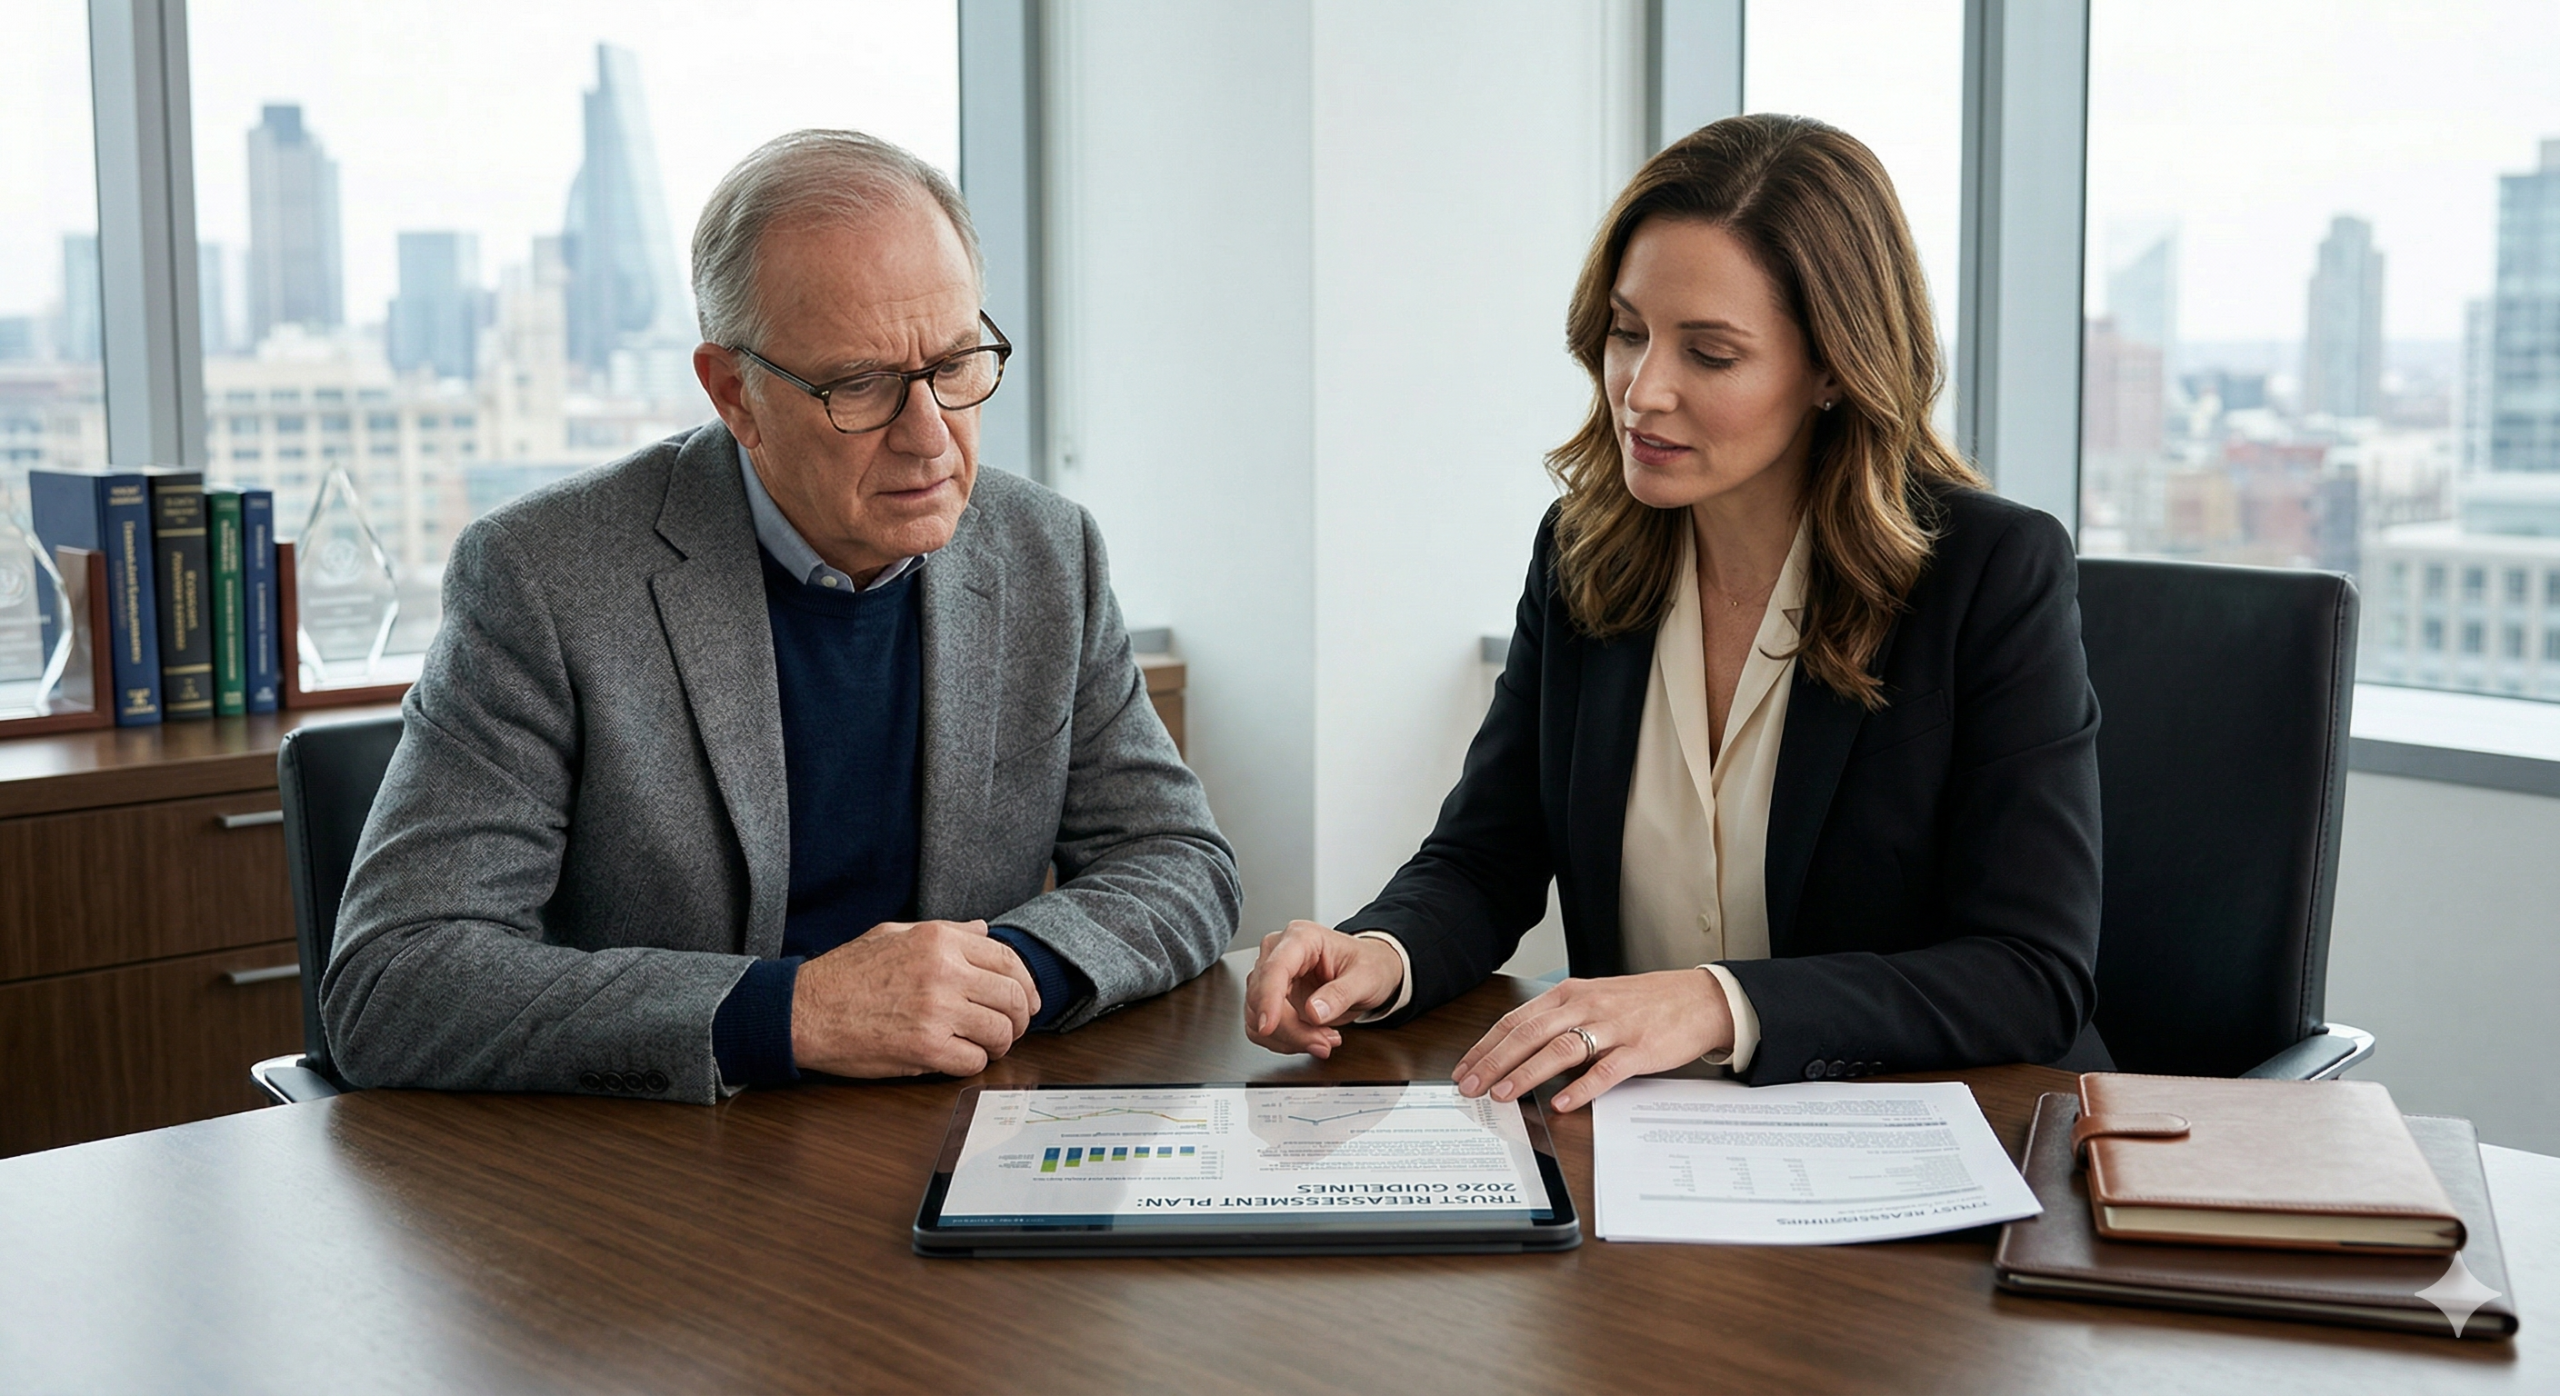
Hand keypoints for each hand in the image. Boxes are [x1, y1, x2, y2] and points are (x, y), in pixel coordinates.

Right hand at [789, 920, 1040, 1077]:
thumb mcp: (893, 934)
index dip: (1026, 985)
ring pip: (1000, 1032)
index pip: (1008, 960)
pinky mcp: (925, 1048)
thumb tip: (984, 930)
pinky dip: (972, 1063)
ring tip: (984, 1045)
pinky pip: (974, 1061)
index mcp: (938, 940)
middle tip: (1011, 1028)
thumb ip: (945, 931)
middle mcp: (943, 972)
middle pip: (1013, 997)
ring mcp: (936, 1011)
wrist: (803, 1010)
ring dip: (999, 1044)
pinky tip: (957, 1057)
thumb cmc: (844, 974)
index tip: (1026, 1000)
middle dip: (1019, 1018)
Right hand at [1243, 921, 1404, 1058]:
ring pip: (1257, 1016)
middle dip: (1290, 1029)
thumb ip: (1340, 994)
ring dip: (1288, 1037)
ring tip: (1324, 1039)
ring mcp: (1271, 977)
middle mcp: (1278, 953)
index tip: (1268, 1026)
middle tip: (1324, 1042)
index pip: (1274, 968)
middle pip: (1262, 997)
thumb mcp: (1366, 978)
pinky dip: (1284, 1041)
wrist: (1371, 970)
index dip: (1268, 999)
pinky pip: (1262, 1028)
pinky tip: (1311, 1038)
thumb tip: (1313, 1012)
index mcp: (1301, 938)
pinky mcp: (1270, 999)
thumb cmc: (1369, 964)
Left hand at [1450, 969, 1733, 1112]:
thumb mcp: (1595, 999)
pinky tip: (1562, 1103)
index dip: (1486, 1046)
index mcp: (1570, 993)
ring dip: (1527, 1073)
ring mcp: (1613, 1027)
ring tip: (1502, 1094)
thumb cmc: (1645, 1002)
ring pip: (1560, 1049)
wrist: (1699, 999)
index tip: (1464, 1068)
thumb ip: (1561, 1020)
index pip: (1517, 1020)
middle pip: (1529, 1034)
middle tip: (1469, 1087)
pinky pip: (1605, 1070)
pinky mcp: (1639, 1049)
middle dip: (1494, 1062)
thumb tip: (1520, 1051)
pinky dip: (1582, 1088)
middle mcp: (1586, 1006)